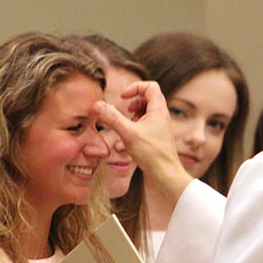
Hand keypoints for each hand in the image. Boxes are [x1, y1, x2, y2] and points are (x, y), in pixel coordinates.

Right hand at [93, 81, 191, 203]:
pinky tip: (127, 141)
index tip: (123, 97)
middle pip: (148, 98)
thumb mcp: (128, 133)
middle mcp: (161, 117)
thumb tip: (97, 105)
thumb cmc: (152, 154)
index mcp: (159, 110)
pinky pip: (145, 126)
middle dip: (133, 102)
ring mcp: (160, 128)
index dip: (135, 87)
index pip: (151, 87)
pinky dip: (134, 128)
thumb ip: (112, 118)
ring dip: (133, 116)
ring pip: (145, 113)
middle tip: (125, 111)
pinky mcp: (156, 138)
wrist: (166, 175)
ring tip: (126, 125)